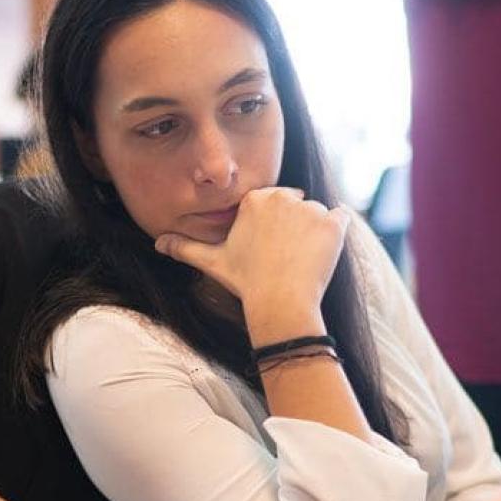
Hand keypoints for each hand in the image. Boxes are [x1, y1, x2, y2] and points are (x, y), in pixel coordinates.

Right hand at [154, 187, 350, 323]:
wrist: (280, 303)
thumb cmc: (246, 282)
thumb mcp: (212, 262)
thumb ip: (186, 247)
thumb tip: (158, 243)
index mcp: (255, 199)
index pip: (273, 203)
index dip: (274, 227)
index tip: (271, 249)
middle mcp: (283, 197)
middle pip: (296, 204)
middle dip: (294, 225)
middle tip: (287, 256)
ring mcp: (310, 209)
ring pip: (317, 214)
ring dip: (315, 232)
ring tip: (303, 259)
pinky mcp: (333, 223)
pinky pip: (341, 218)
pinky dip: (337, 232)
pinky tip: (324, 251)